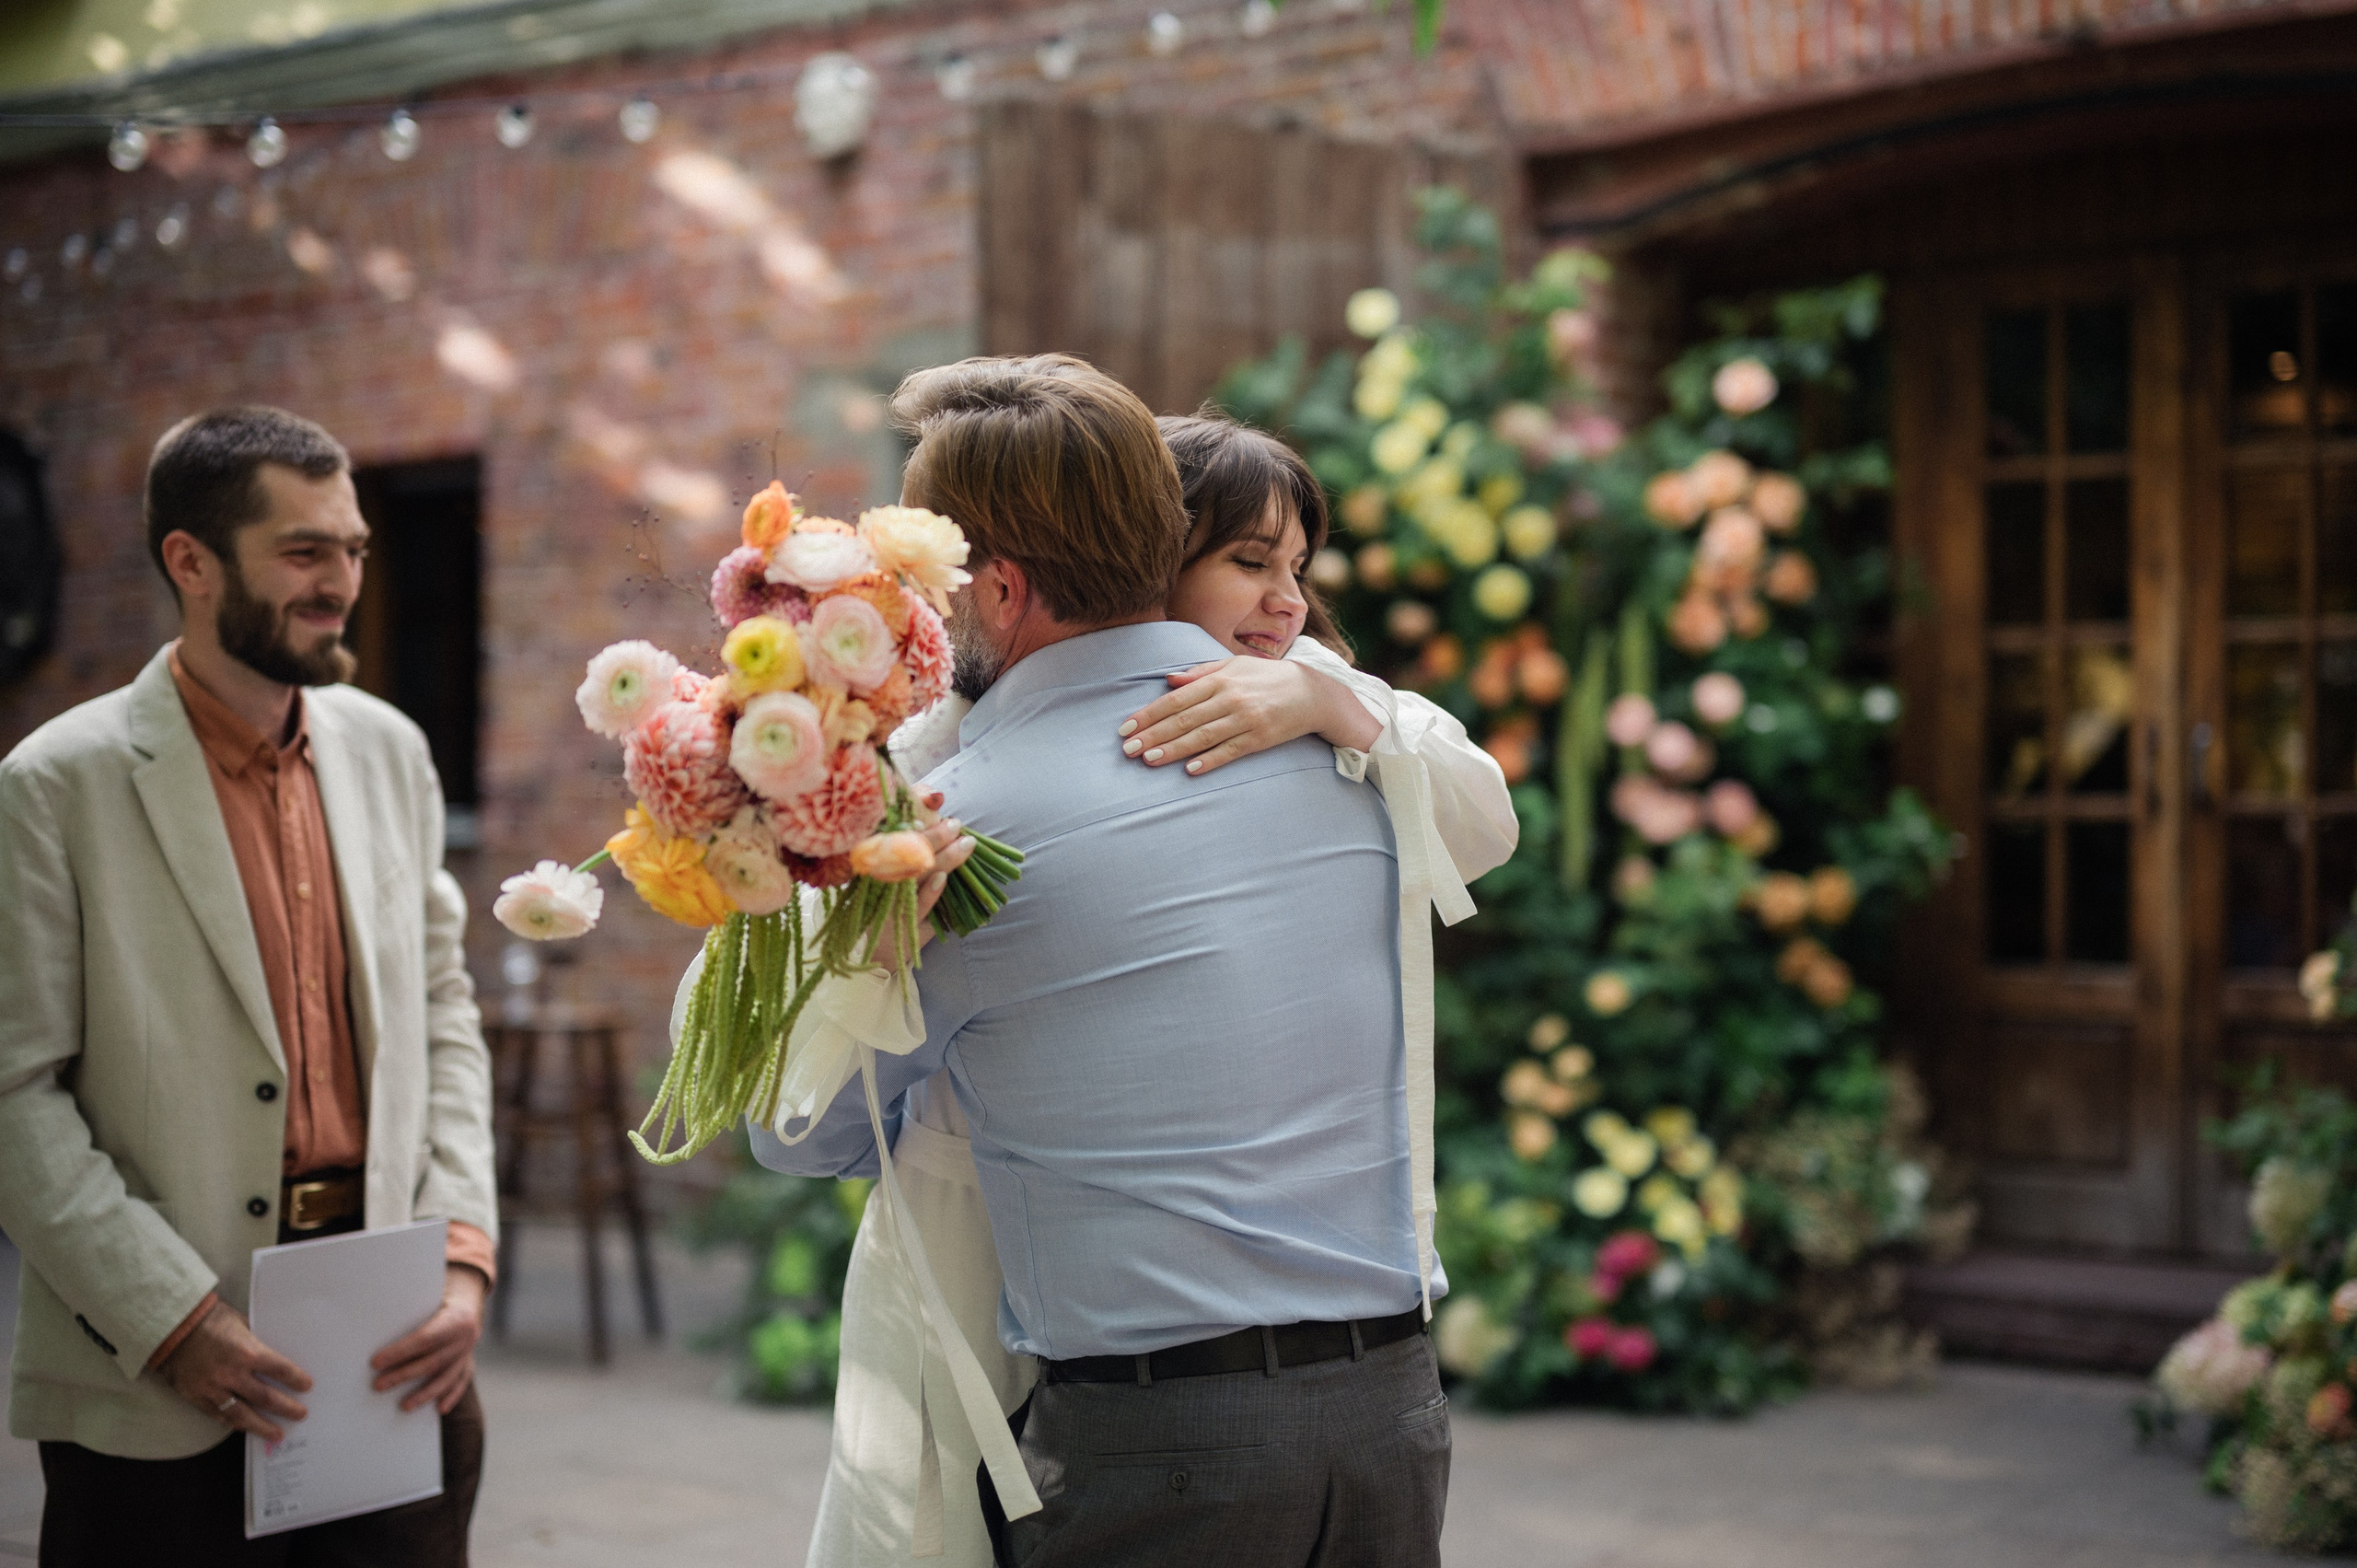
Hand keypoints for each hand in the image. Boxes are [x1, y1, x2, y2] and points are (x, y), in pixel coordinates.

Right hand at [158, 1300, 313, 1442]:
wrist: (171, 1327)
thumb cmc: (210, 1319)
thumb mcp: (241, 1323)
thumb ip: (255, 1342)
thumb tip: (272, 1355)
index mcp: (248, 1352)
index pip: (280, 1370)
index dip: (296, 1380)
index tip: (306, 1386)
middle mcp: (232, 1374)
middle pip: (266, 1398)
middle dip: (286, 1408)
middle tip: (300, 1414)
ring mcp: (213, 1389)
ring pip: (242, 1415)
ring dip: (262, 1426)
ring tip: (277, 1434)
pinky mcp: (196, 1397)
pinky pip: (219, 1416)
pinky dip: (234, 1423)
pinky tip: (246, 1427)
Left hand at [369, 1264, 485, 1414]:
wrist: (468, 1306)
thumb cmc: (437, 1301)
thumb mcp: (427, 1299)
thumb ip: (410, 1309)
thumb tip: (376, 1319)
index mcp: (455, 1318)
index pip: (424, 1339)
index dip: (400, 1352)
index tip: (375, 1362)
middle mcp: (465, 1337)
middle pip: (431, 1362)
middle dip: (403, 1375)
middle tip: (378, 1385)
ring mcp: (468, 1352)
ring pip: (445, 1377)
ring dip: (424, 1393)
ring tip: (403, 1406)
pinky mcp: (468, 1363)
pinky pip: (462, 1382)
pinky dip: (452, 1396)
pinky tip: (439, 1409)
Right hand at [872, 817, 975, 969]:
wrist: (881, 949)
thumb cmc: (893, 903)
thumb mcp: (896, 875)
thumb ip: (912, 848)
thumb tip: (941, 817)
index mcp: (876, 862)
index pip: (891, 834)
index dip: (909, 818)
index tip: (930, 803)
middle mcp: (878, 879)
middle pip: (907, 851)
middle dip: (934, 835)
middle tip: (955, 824)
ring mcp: (890, 901)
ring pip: (916, 875)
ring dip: (943, 858)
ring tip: (965, 845)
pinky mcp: (902, 921)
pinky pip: (917, 903)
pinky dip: (930, 890)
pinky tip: (943, 877)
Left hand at [1119, 657, 1381, 775]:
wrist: (1312, 692)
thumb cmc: (1267, 677)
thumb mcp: (1235, 665)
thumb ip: (1201, 672)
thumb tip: (1168, 679)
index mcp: (1221, 679)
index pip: (1176, 698)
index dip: (1149, 714)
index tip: (1125, 728)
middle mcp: (1231, 698)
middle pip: (1185, 719)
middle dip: (1154, 734)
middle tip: (1128, 749)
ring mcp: (1247, 719)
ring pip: (1203, 736)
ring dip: (1174, 749)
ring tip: (1149, 759)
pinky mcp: (1261, 738)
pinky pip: (1231, 751)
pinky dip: (1210, 760)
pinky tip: (1190, 769)